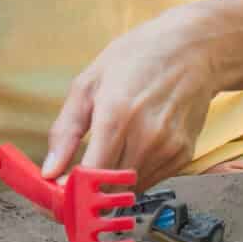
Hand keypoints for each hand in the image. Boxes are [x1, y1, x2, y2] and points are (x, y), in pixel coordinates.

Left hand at [42, 6, 221, 190]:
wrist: (192, 50)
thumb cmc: (137, 59)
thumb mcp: (88, 83)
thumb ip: (65, 132)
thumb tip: (49, 171)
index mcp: (116, 116)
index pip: (90, 177)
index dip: (71, 191)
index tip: (59, 191)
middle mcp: (146, 138)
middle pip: (109, 190)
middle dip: (88, 190)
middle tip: (76, 176)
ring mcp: (168, 149)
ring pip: (129, 190)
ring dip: (112, 181)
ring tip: (110, 149)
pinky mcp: (183, 156)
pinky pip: (150, 180)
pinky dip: (134, 173)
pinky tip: (134, 145)